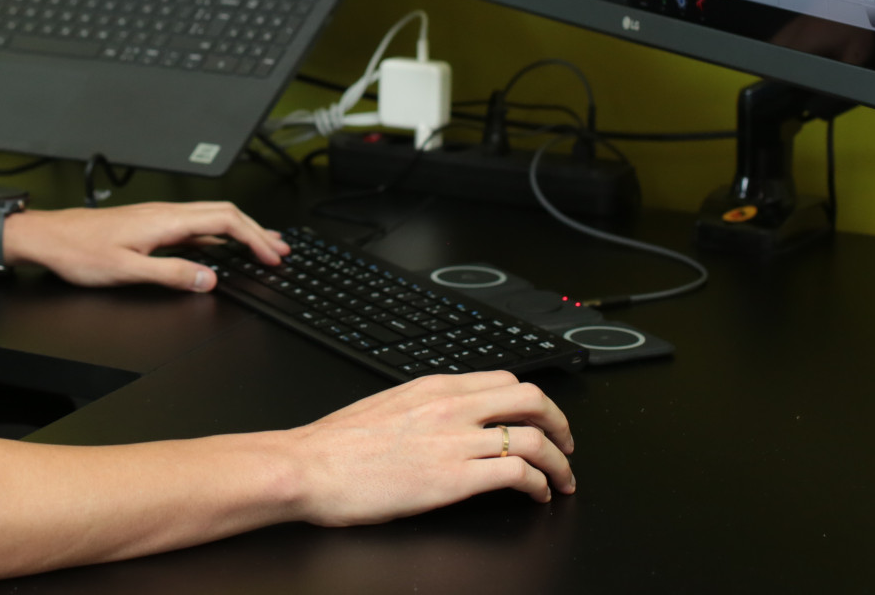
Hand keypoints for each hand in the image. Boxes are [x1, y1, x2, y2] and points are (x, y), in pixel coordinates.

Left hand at [6, 200, 288, 290]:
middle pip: (224, 214)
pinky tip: (223, 246)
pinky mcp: (151, 225)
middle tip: (280, 250)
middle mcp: (165, 213)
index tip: (272, 255)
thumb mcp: (126, 271)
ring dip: (241, 231)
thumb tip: (208, 279)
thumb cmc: (79, 252)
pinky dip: (220, 234)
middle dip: (257, 231)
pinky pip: (196, 225)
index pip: (224, 220)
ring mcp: (159, 217)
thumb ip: (170, 274)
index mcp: (165, 221)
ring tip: (263, 244)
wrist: (49, 237)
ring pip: (212, 217)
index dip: (254, 237)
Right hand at [287, 371, 575, 523]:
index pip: (504, 379)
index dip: (534, 401)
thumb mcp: (387, 408)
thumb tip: (448, 422)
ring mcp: (454, 440)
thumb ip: (424, 409)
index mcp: (434, 387)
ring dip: (558, 461)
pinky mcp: (454, 477)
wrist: (308, 467)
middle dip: (560, 423)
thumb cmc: (335, 446)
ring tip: (562, 479)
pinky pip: (517, 473)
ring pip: (531, 436)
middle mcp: (450, 406)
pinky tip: (538, 495)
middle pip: (530, 397)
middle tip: (566, 445)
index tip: (542, 420)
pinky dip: (539, 484)